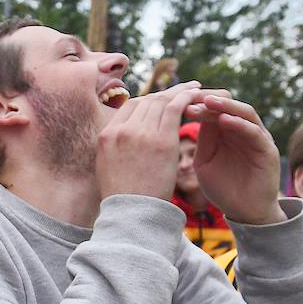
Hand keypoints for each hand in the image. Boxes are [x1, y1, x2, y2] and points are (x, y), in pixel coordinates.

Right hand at [94, 81, 200, 202]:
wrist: (133, 214)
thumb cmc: (125, 198)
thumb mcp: (108, 167)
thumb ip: (117, 147)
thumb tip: (127, 140)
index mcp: (106, 135)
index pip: (129, 107)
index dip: (148, 100)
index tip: (162, 101)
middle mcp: (122, 130)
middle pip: (146, 101)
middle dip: (166, 94)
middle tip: (183, 89)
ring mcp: (141, 133)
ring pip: (161, 102)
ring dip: (180, 92)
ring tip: (195, 88)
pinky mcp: (162, 140)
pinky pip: (174, 109)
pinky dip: (185, 97)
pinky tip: (195, 94)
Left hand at [189, 91, 286, 224]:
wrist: (244, 212)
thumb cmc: (223, 188)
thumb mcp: (204, 162)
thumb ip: (202, 140)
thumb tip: (191, 113)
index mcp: (226, 131)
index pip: (213, 109)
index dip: (197, 103)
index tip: (178, 101)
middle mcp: (243, 129)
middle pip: (228, 105)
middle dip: (209, 100)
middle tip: (191, 97)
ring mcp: (257, 137)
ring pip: (244, 112)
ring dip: (226, 106)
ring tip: (208, 102)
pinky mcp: (267, 149)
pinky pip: (254, 131)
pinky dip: (240, 124)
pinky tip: (225, 121)